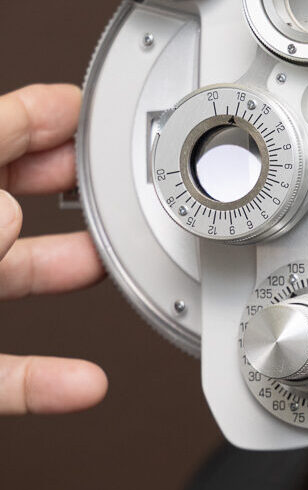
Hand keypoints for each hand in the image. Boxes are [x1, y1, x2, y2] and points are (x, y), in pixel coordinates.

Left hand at [0, 84, 106, 413]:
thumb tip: (10, 211)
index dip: (42, 114)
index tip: (83, 107)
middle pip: (8, 196)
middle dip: (65, 185)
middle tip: (111, 177)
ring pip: (11, 275)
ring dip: (69, 269)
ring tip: (114, 262)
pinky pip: (1, 368)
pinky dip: (45, 378)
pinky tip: (85, 383)